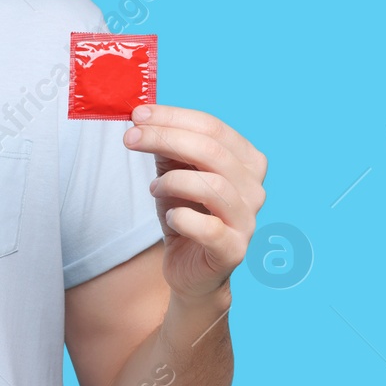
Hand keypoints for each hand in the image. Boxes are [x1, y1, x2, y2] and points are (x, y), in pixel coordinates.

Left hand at [123, 105, 267, 301]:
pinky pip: (208, 228)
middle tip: (130, 139)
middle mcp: (255, 188)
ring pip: (211, 185)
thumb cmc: (186, 214)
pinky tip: (171, 217)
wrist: (191, 270)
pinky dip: (182, 218)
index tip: (138, 114)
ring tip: (153, 188)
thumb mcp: (173, 173)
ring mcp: (248, 220)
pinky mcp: (233, 250)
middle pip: (212, 151)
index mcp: (247, 161)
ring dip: (172, 181)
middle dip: (165, 138)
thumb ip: (167, 146)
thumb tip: (145, 117)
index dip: (173, 117)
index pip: (213, 127)